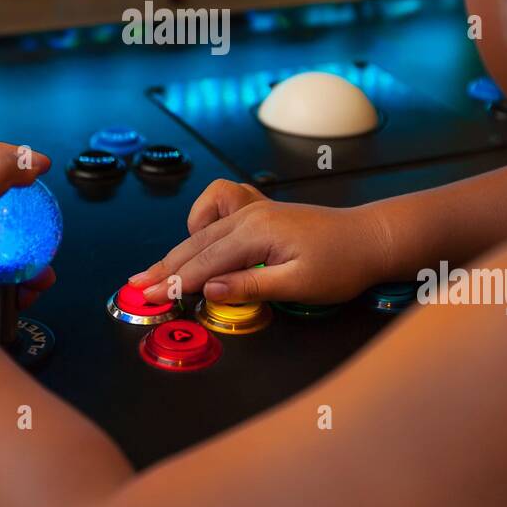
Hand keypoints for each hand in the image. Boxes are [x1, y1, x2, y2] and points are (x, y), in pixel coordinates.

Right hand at [130, 178, 387, 305]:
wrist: (370, 237)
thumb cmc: (342, 263)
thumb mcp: (298, 284)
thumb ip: (250, 285)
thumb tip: (210, 289)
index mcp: (256, 232)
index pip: (204, 264)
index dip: (174, 283)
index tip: (148, 297)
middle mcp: (249, 215)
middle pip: (195, 245)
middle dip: (164, 267)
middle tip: (136, 287)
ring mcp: (253, 209)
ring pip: (202, 232)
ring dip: (177, 251)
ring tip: (156, 272)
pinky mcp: (259, 211)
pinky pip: (217, 210)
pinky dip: (201, 225)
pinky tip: (199, 242)